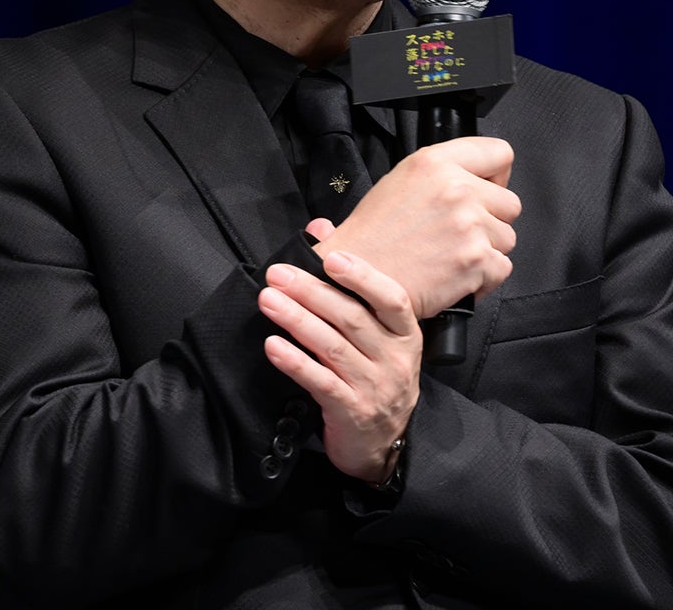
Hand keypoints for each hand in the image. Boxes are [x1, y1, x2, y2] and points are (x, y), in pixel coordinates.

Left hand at [260, 249, 419, 483]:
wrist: (384, 443)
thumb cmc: (376, 377)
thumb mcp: (379, 336)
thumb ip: (353, 284)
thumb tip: (322, 229)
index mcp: (404, 335)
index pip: (392, 300)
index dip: (363, 277)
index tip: (332, 257)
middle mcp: (394, 359)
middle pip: (351, 319)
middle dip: (311, 292)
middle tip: (278, 274)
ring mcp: (374, 387)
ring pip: (332, 347)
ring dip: (297, 321)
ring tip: (268, 301)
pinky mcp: (351, 411)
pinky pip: (320, 382)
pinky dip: (295, 362)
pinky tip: (273, 346)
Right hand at [313, 136, 519, 319]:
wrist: (353, 279)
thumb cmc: (373, 235)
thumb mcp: (401, 180)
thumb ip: (443, 173)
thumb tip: (481, 181)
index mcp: (435, 162)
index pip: (499, 153)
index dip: (495, 176)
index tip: (485, 189)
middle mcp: (456, 189)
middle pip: (509, 202)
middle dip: (491, 220)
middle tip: (459, 233)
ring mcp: (468, 226)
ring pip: (507, 237)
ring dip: (487, 250)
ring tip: (451, 255)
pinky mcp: (474, 261)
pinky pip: (502, 268)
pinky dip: (484, 278)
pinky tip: (455, 275)